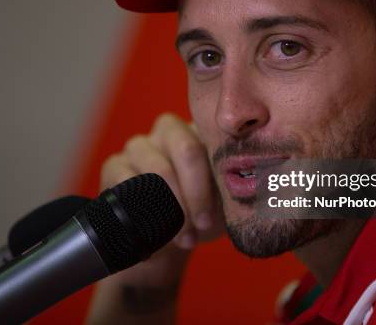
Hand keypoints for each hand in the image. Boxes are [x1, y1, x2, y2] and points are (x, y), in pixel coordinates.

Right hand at [100, 113, 224, 284]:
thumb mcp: (225, 203)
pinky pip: (127, 180)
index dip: (211, 183)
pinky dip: (143, 210)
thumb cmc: (202, 217)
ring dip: (173, 206)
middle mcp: (169, 131)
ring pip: (159, 167)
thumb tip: (260, 186)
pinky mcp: (115, 165)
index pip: (211, 144)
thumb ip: (238, 189)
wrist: (168, 244)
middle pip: (186, 148)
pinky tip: (154, 232)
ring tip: (183, 237)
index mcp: (201, 132)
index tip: (212, 218)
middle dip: (195, 193)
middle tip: (200, 226)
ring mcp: (140, 145)